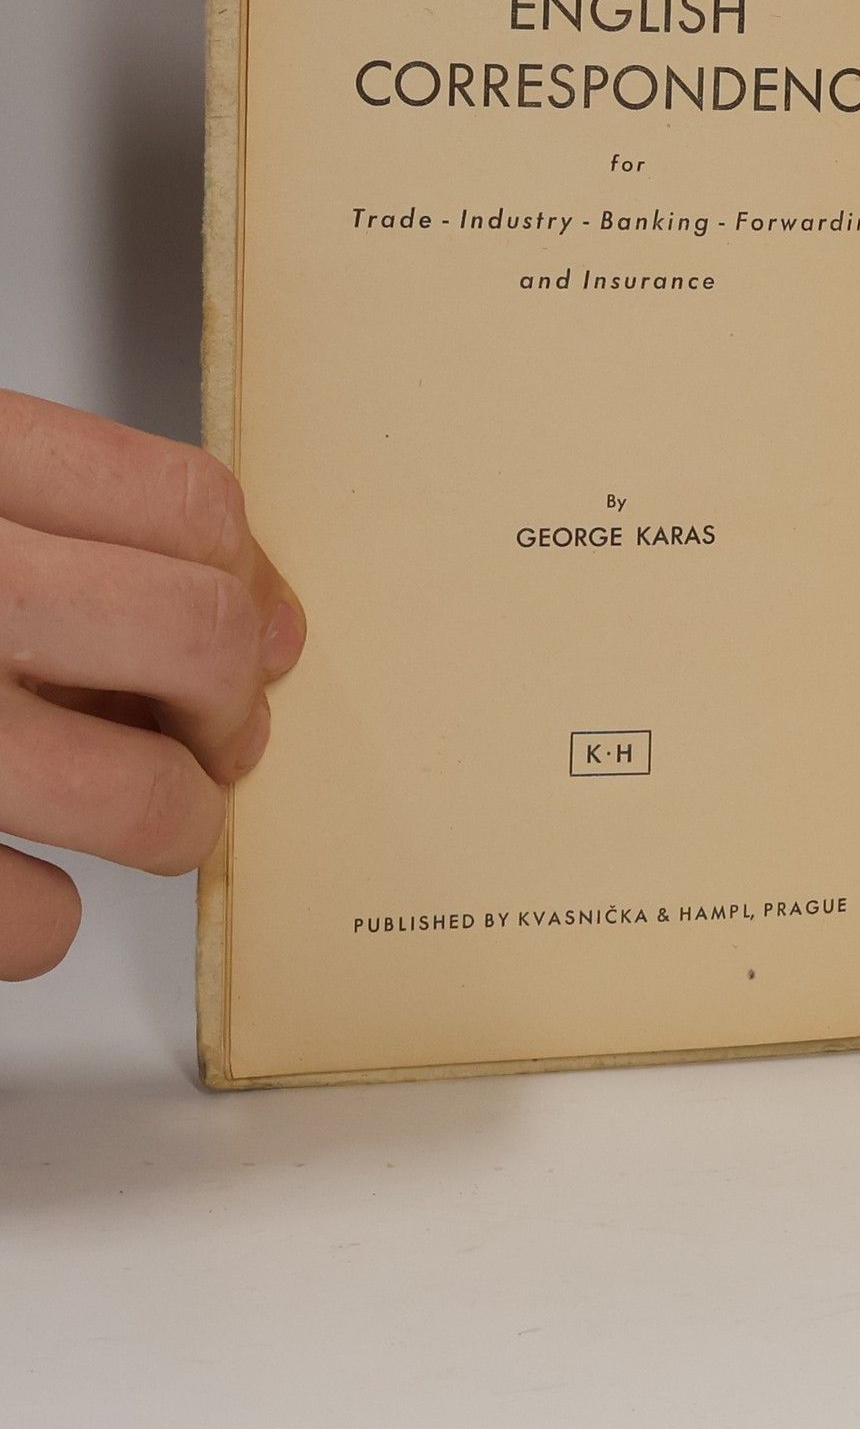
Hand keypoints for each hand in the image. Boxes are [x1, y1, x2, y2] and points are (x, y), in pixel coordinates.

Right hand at [0, 391, 304, 978]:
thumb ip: (79, 527)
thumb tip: (266, 626)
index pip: (187, 506)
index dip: (253, 582)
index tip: (262, 631)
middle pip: (196, 638)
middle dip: (232, 709)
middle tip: (216, 735)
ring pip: (141, 793)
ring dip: (175, 819)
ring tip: (150, 814)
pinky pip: (24, 920)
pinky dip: (41, 922)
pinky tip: (23, 885)